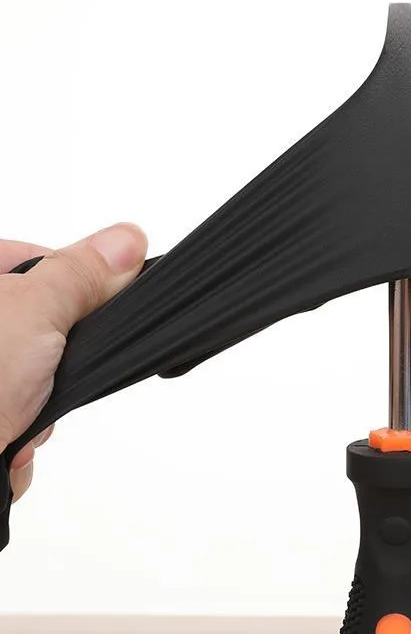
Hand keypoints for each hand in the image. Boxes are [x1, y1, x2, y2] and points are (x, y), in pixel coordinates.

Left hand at [0, 224, 146, 500]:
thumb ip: (79, 275)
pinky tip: (6, 442)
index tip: (83, 314)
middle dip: (53, 362)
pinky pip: (13, 414)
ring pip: (29, 375)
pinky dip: (19, 434)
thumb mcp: (30, 317)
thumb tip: (125, 241)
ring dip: (38, 405)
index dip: (68, 287)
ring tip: (19, 421)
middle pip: (35, 325)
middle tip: (45, 377)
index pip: (31, 260)